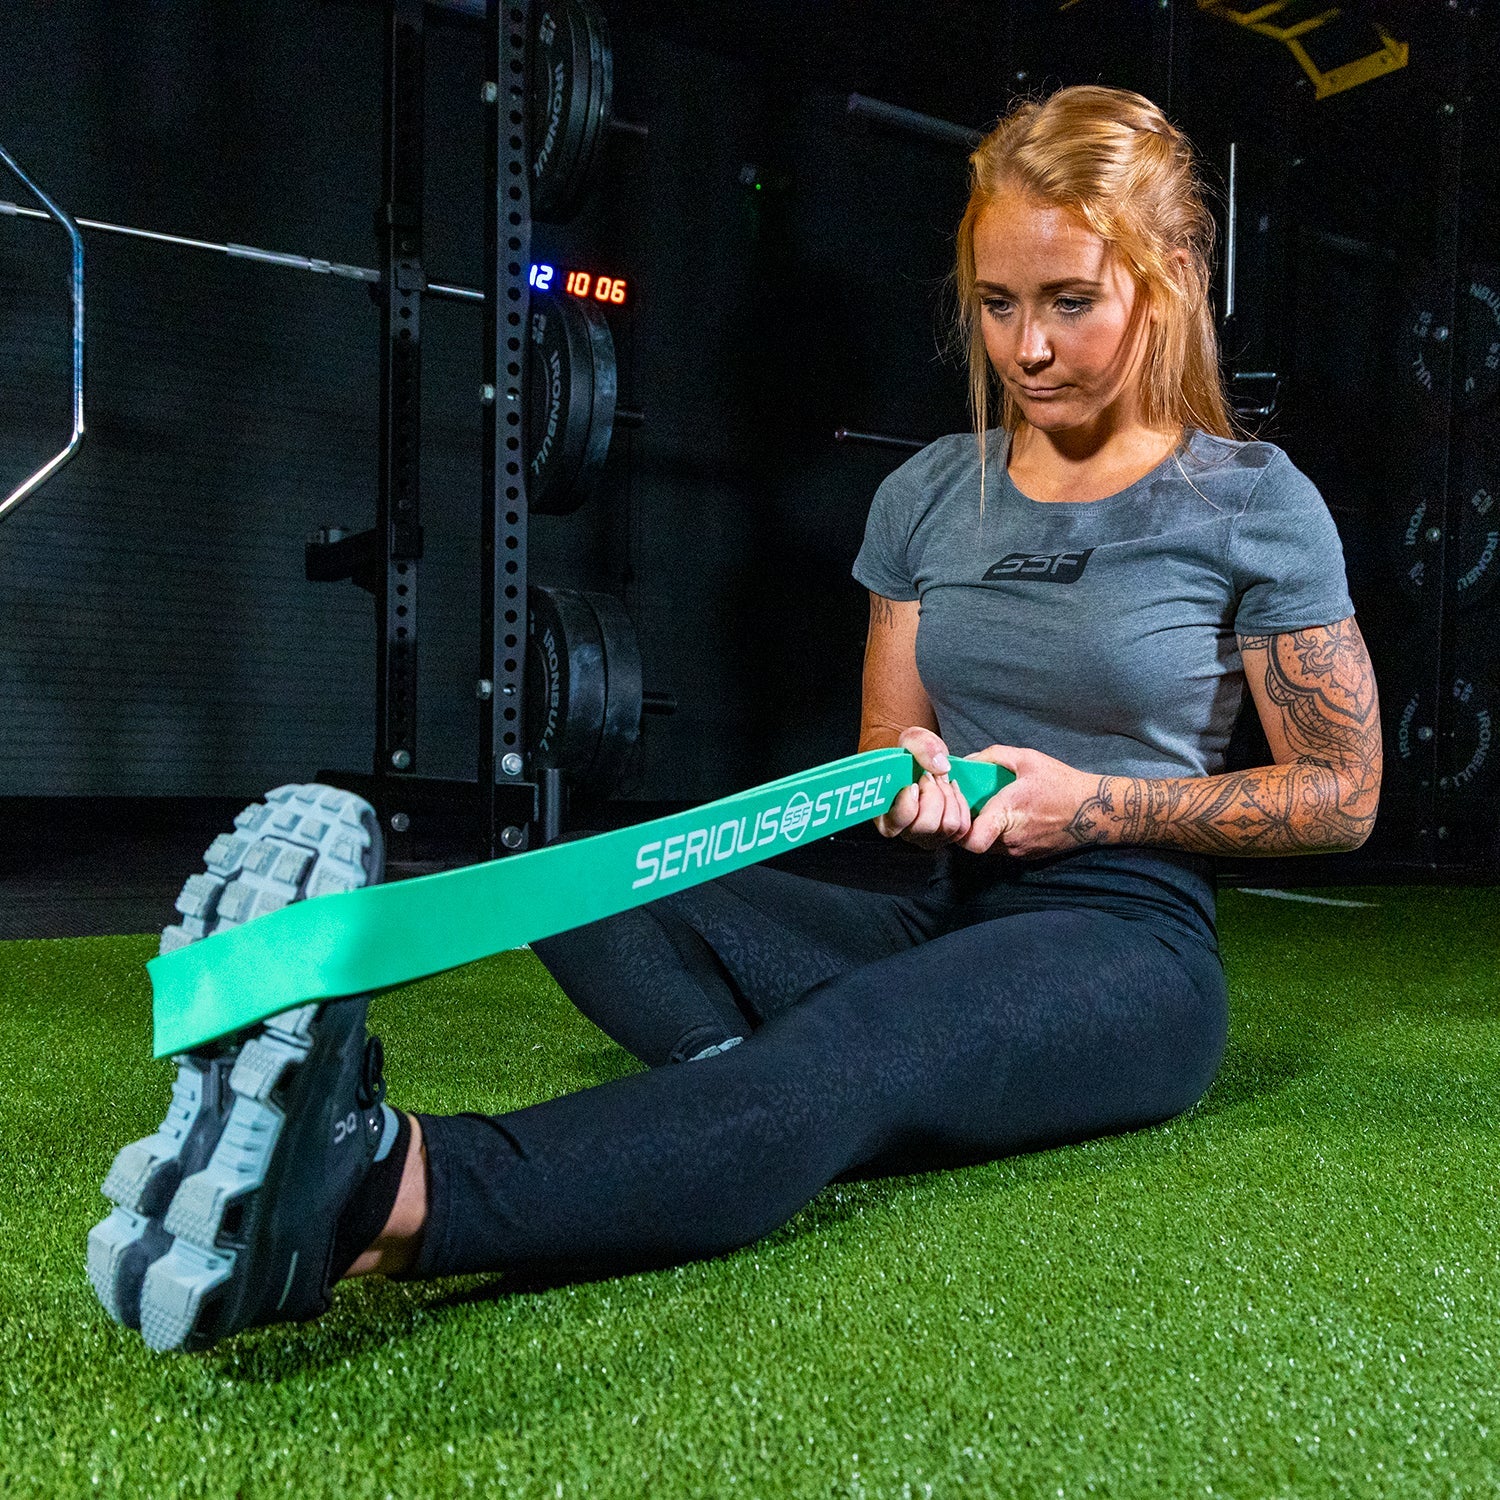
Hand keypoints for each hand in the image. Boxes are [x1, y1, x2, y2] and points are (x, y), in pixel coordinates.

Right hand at [874, 726, 972, 849]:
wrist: (916, 761)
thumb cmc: (907, 755)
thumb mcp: (910, 740)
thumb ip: (921, 746)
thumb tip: (941, 766)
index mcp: (884, 815)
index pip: (898, 822)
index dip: (909, 802)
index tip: (913, 783)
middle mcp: (905, 831)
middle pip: (927, 825)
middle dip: (934, 794)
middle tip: (928, 777)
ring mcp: (927, 836)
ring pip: (949, 826)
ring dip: (949, 797)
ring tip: (939, 782)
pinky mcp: (946, 835)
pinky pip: (963, 826)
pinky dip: (961, 804)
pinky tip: (950, 790)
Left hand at [958, 745, 1107, 858]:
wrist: (1095, 810)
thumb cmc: (1061, 783)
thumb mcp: (1027, 759)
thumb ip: (993, 755)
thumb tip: (967, 760)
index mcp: (1008, 814)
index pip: (970, 839)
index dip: (957, 826)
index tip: (961, 806)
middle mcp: (1011, 839)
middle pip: (972, 841)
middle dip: (967, 823)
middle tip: (970, 804)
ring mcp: (1019, 851)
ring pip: (987, 845)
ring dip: (983, 829)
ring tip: (990, 808)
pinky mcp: (1027, 856)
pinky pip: (1002, 848)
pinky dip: (999, 835)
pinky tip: (1008, 817)